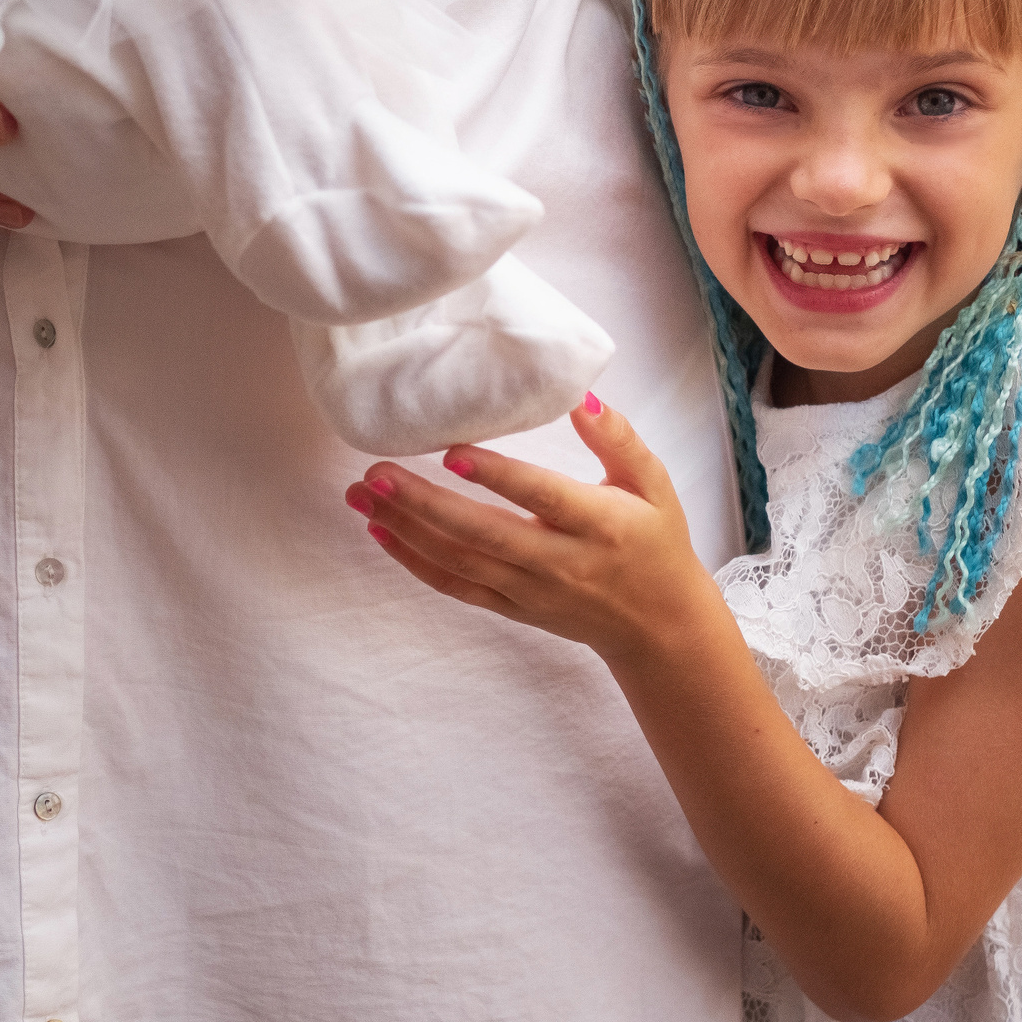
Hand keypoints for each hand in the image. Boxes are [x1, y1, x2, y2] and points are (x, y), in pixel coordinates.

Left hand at [344, 397, 723, 667]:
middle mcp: (560, 562)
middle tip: (376, 471)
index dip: (497, 476)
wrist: (658, 626)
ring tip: (362, 494)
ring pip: (459, 562)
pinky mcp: (512, 608)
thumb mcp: (652, 483)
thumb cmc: (656, 542)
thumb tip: (579, 396)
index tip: (451, 450)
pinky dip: (415, 563)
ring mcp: (531, 591)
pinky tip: (381, 533)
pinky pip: (456, 587)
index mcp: (599, 525)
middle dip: (424, 504)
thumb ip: (617, 438)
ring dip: (405, 528)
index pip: (541, 497)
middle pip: (483, 534)